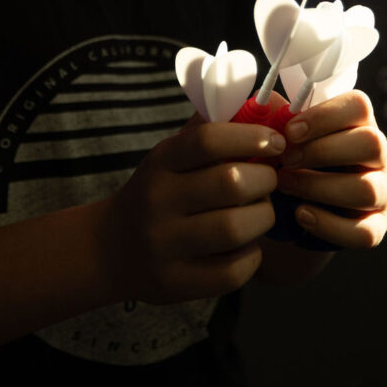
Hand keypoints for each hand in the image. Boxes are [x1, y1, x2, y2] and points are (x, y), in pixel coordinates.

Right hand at [106, 115, 284, 303]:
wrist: (110, 249)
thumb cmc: (158, 192)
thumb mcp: (171, 156)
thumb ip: (207, 130)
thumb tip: (258, 103)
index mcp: (160, 162)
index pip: (208, 140)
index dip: (251, 137)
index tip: (276, 142)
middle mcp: (158, 201)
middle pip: (231, 183)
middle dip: (266, 179)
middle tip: (269, 180)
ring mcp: (164, 245)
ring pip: (235, 228)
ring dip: (263, 217)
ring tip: (261, 211)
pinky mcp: (175, 283)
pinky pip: (231, 271)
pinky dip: (251, 255)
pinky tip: (247, 244)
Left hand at [275, 90, 386, 248]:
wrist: (295, 210)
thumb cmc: (293, 161)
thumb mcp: (286, 137)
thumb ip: (278, 118)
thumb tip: (270, 104)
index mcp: (359, 123)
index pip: (359, 106)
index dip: (325, 116)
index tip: (290, 131)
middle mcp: (378, 155)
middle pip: (371, 143)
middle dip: (321, 152)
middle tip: (286, 160)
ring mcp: (381, 191)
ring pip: (367, 189)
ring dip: (319, 187)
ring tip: (286, 185)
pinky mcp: (376, 226)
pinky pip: (363, 232)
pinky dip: (328, 225)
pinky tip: (301, 215)